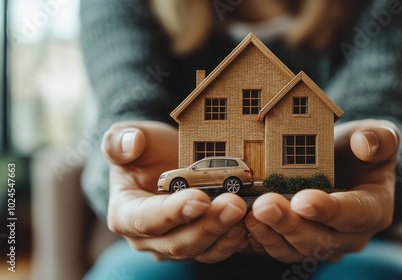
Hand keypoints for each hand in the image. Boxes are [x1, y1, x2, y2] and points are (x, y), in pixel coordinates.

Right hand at [102, 121, 247, 262]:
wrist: (164, 162)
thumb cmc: (145, 151)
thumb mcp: (129, 137)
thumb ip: (121, 140)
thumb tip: (132, 144)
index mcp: (125, 213)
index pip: (147, 220)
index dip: (173, 212)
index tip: (200, 198)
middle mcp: (147, 238)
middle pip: (178, 242)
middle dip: (208, 224)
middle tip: (234, 204)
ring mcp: (173, 245)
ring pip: (200, 250)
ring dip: (224, 233)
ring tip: (244, 212)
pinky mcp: (197, 245)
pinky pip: (215, 250)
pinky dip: (233, 240)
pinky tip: (248, 223)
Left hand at [245, 119, 398, 262]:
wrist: (344, 167)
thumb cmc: (360, 151)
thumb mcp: (379, 136)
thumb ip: (380, 138)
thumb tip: (364, 145)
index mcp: (374, 209)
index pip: (354, 214)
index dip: (328, 210)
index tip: (303, 200)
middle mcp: (350, 235)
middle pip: (320, 239)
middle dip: (290, 224)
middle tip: (264, 205)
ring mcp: (323, 244)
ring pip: (295, 249)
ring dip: (270, 234)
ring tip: (249, 214)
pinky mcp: (298, 244)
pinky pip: (278, 248)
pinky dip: (259, 239)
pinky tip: (241, 224)